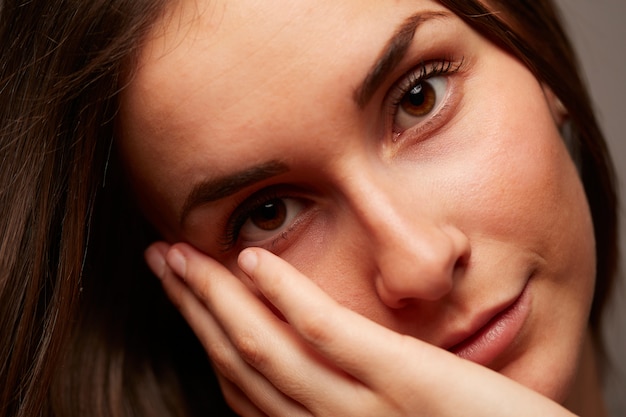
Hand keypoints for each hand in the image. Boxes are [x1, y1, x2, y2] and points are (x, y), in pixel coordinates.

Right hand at [145, 242, 575, 416]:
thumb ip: (349, 396)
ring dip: (217, 297)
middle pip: (242, 362)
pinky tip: (254, 262)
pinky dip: (285, 297)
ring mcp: (364, 409)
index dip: (206, 334)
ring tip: (182, 254)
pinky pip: (330, 337)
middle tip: (160, 258)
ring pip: (267, 350)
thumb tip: (315, 354)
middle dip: (194, 307)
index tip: (186, 290)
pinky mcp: (406, 382)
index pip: (246, 386)